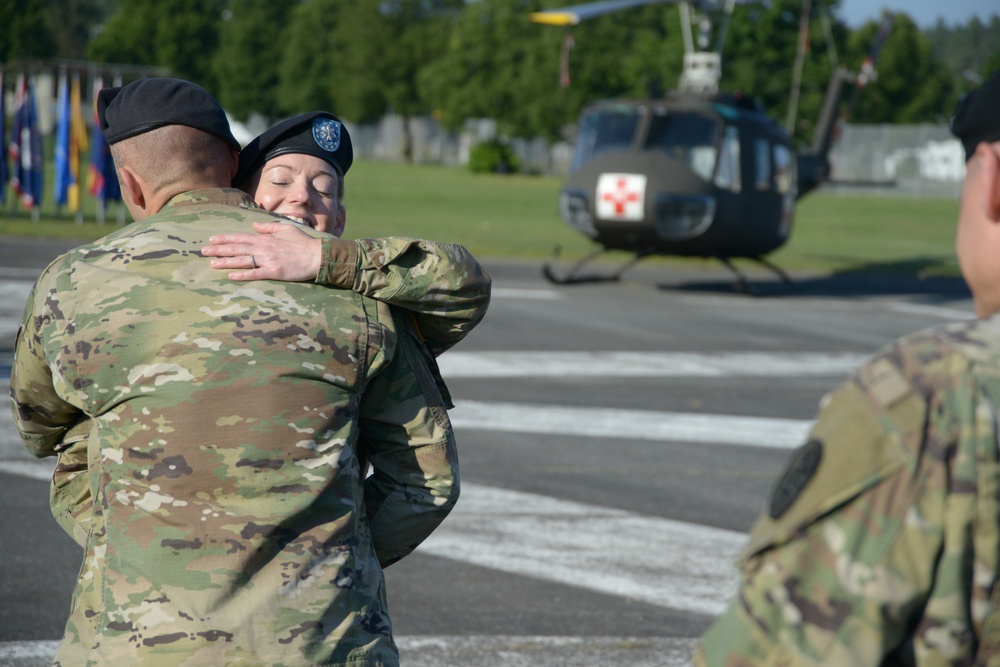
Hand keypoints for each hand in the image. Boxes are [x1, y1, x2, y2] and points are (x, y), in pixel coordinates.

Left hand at [202, 221, 322, 281]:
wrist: (318, 256)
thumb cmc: (304, 243)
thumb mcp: (286, 229)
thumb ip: (269, 227)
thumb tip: (255, 225)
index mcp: (266, 238)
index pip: (241, 237)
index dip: (225, 239)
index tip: (211, 240)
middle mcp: (264, 248)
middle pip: (238, 248)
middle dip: (219, 250)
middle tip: (203, 252)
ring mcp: (269, 260)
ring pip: (243, 260)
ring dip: (226, 262)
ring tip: (212, 264)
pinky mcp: (275, 272)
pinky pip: (256, 273)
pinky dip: (243, 274)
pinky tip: (232, 276)